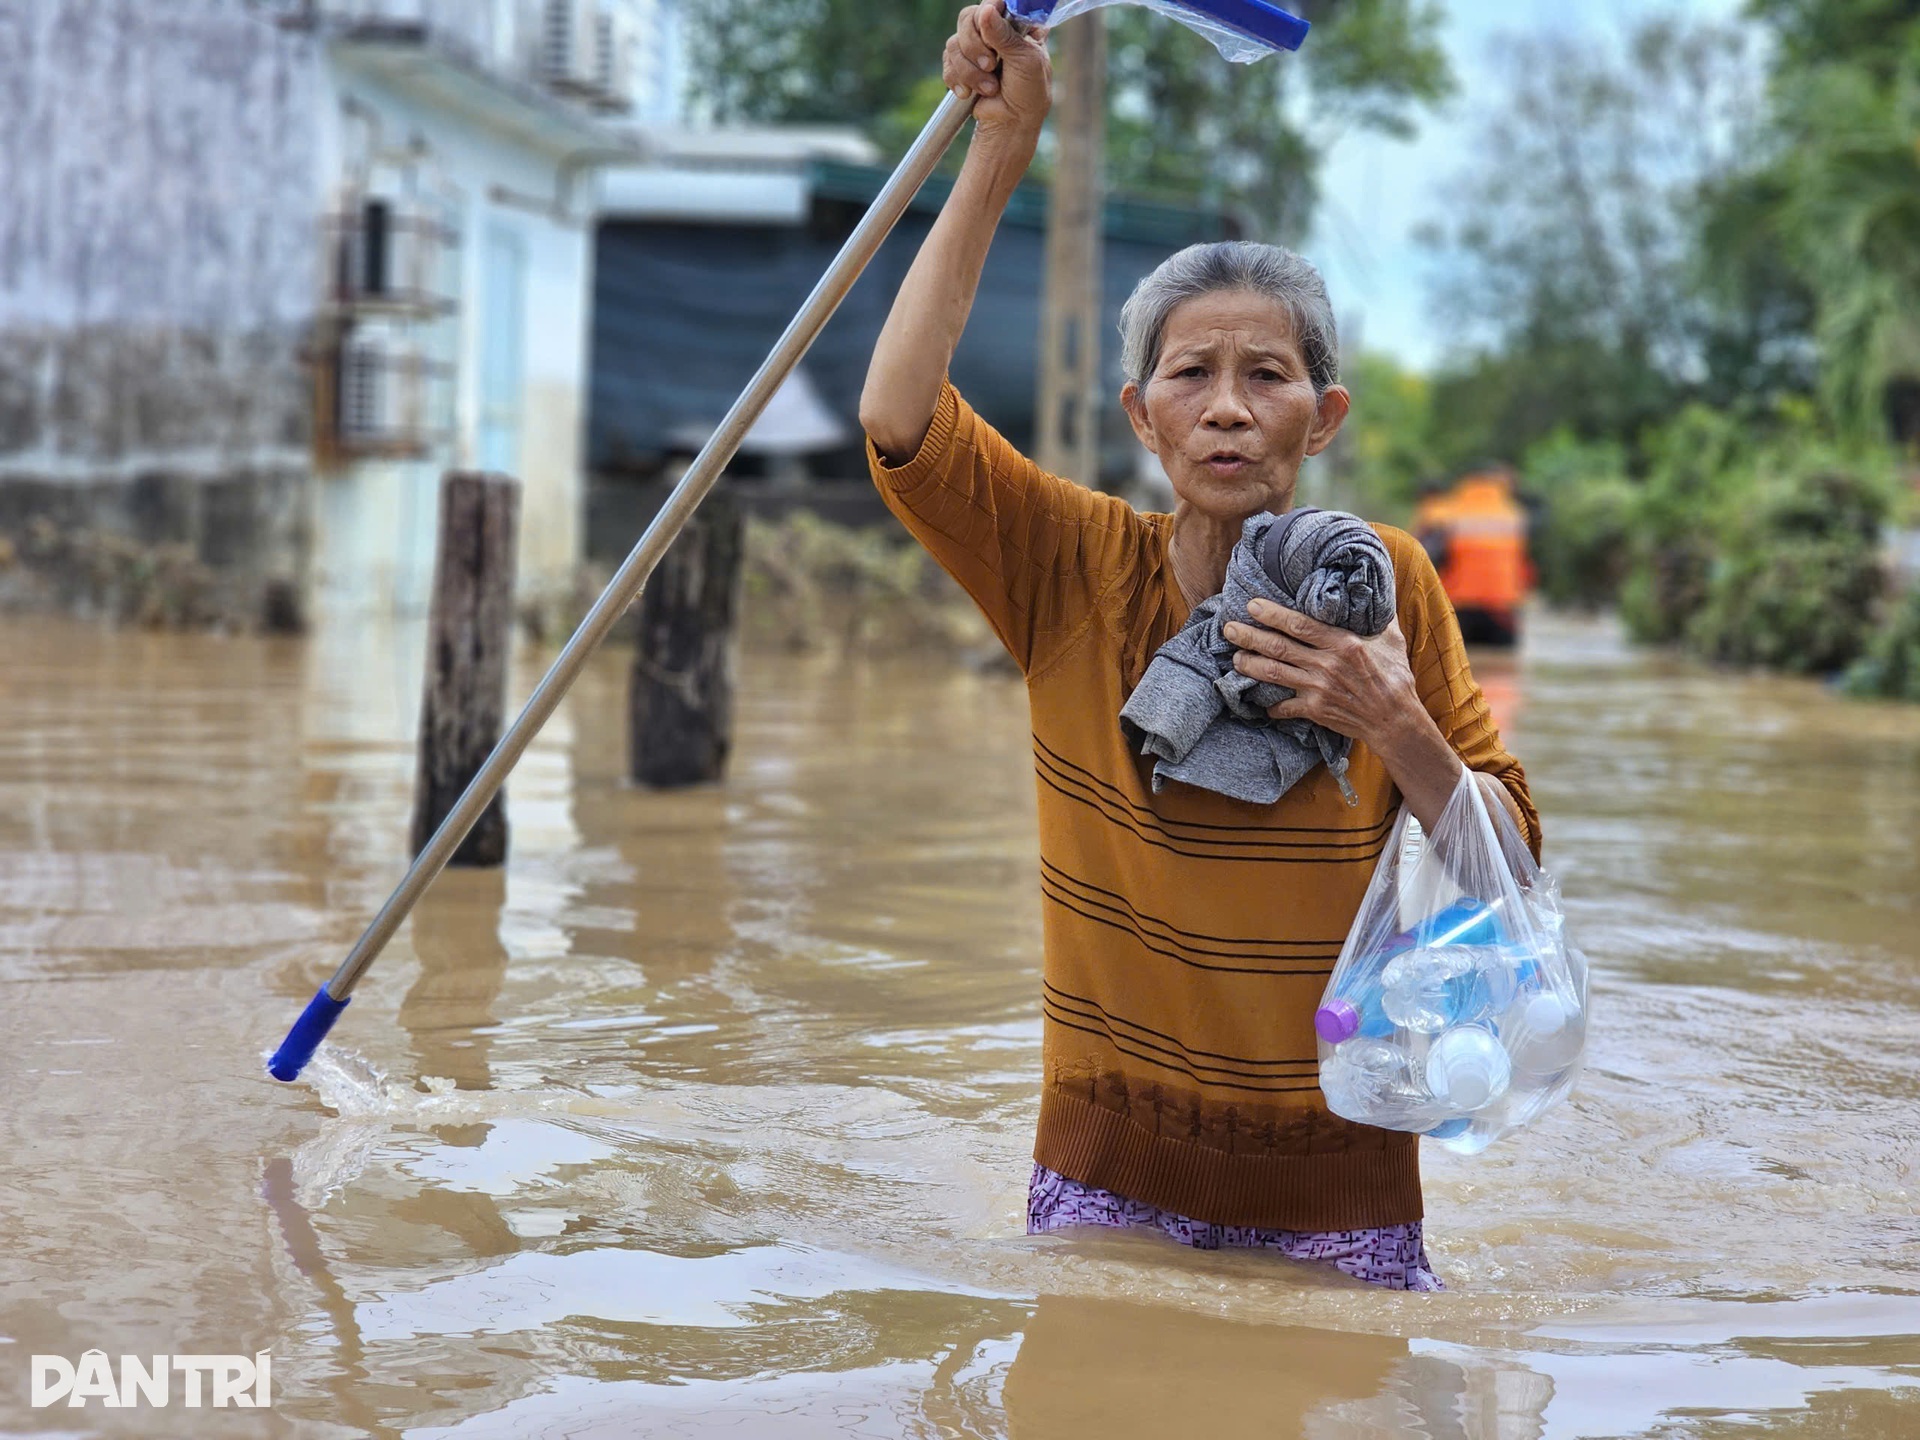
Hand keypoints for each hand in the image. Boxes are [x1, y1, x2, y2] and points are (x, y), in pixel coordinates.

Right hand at [944, 1, 1051, 144]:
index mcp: (1016, 25)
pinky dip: (957, 78)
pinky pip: (947, 61)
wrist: (1010, 125)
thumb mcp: (1026, 60)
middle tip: (991, 65)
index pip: (994, 3)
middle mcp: (994, 32)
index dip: (989, 14)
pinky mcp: (960, 65)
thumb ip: (1005, 35)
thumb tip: (986, 10)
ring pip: (954, 42)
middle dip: (976, 46)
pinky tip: (969, 93)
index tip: (992, 34)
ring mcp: (976, 48)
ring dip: (969, 70)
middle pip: (968, 18)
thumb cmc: (1028, 93)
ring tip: (989, 88)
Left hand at [1223, 598, 1424, 745]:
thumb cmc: (1395, 676)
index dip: (1272, 614)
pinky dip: (1270, 706)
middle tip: (1229, 628)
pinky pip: (1284, 707)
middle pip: (1278, 647)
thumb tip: (1376, 586)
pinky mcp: (1315, 709)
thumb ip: (1380, 614)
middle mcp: (1326, 664)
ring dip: (1250, 665)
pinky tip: (1259, 703)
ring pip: (1274, 674)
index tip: (1251, 605)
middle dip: (1249, 636)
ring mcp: (1318, 688)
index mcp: (1342, 643)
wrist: (1395, 719)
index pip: (1299, 624)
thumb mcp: (1391, 639)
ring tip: (1235, 658)